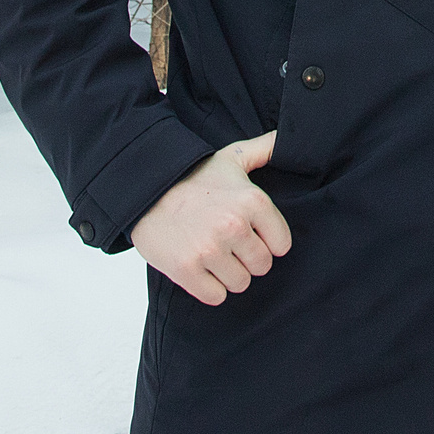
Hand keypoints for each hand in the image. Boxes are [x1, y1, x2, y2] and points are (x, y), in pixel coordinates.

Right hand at [129, 131, 293, 305]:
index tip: (249, 233)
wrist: (145, 190)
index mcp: (253, 201)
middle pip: (261, 266)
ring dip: (228, 274)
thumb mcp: (232, 157)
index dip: (266, 242)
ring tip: (212, 254)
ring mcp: (209, 249)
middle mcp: (234, 226)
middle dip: (247, 259)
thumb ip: (265, 148)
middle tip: (227, 244)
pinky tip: (199, 267)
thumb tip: (288, 137)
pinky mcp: (186, 269)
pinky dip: (208, 287)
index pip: (282, 245)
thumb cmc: (193, 177)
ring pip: (240, 284)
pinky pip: (216, 296)